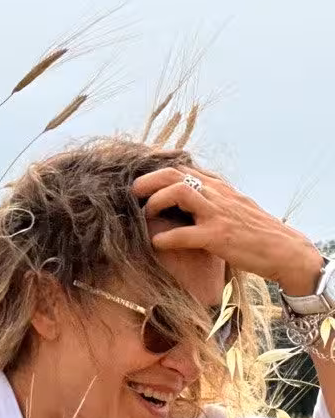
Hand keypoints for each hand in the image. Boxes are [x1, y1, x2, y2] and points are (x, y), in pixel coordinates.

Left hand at [132, 167, 324, 295]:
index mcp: (219, 187)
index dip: (156, 171)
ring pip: (180, 192)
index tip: (139, 180)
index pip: (183, 167)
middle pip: (176, 173)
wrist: (284, 250)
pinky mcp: (219, 236)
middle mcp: (217, 194)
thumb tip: (185, 194)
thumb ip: (210, 198)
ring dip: (156, 202)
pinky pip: (185, 234)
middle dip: (148, 181)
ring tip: (145, 216)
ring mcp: (218, 214)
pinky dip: (164, 238)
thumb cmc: (254, 232)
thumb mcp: (232, 207)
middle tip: (132, 194)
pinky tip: (155, 244)